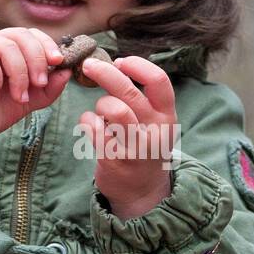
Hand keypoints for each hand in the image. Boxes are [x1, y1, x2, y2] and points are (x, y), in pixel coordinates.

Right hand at [0, 27, 72, 147]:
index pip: (30, 35)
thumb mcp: (26, 101)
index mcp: (7, 50)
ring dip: (19, 73)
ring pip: (6, 46)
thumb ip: (47, 89)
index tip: (58, 62)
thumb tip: (67, 72)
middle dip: (36, 59)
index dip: (46, 44)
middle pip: (20, 35)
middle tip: (40, 83)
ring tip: (18, 96)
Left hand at [77, 55, 178, 219]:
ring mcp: (135, 147)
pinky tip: (89, 125)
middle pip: (128, 91)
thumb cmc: (143, 148)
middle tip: (89, 65)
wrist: (141, 192)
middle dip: (104, 72)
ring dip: (99, 105)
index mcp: (167, 117)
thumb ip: (143, 99)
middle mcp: (154, 131)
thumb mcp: (155, 124)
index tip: (120, 61)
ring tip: (99, 113)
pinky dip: (86, 122)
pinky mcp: (115, 160)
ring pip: (112, 109)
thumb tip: (116, 65)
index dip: (137, 65)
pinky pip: (93, 129)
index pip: (158, 81)